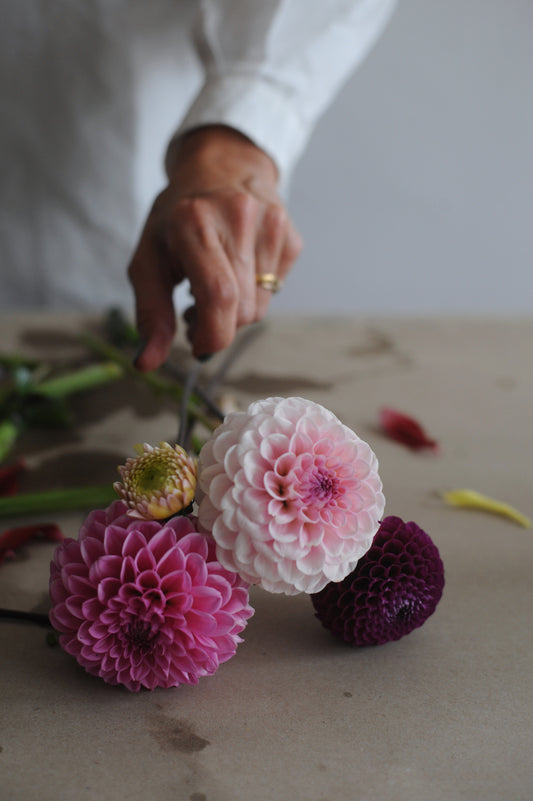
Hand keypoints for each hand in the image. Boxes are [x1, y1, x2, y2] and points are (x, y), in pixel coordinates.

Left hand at [128, 125, 301, 370]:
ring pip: (261, 306)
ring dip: (237, 309)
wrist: (222, 165)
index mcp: (195, 223)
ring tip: (217, 284)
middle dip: (220, 324)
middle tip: (196, 309)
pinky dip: (255, 292)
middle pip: (243, 310)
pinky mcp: (291, 236)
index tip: (197, 343)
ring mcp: (272, 226)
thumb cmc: (177, 217)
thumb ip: (149, 313)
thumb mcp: (148, 258)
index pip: (219, 296)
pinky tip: (240, 268)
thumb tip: (147, 363)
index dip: (212, 334)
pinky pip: (275, 289)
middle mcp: (239, 219)